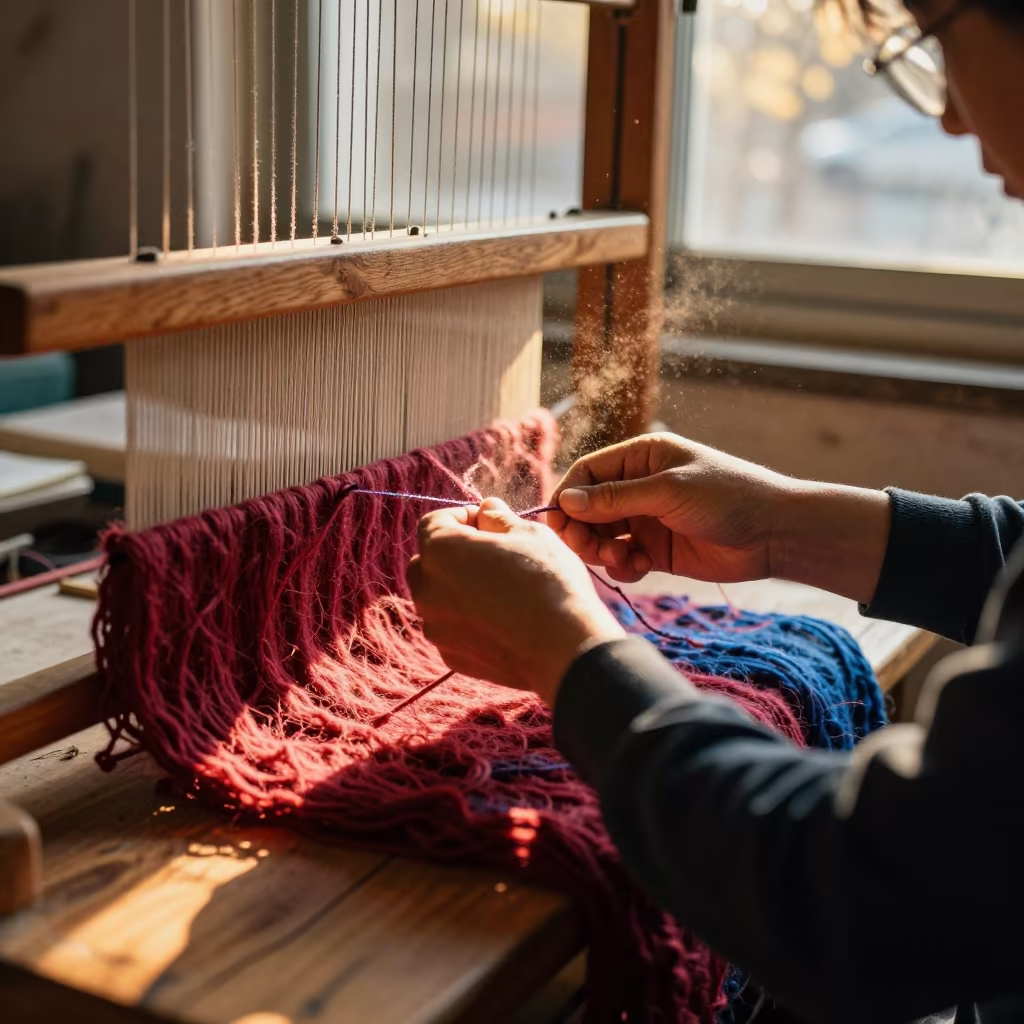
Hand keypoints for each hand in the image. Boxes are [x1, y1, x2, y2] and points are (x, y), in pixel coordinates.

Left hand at [407, 498, 625, 705]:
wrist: (567, 650)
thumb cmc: (549, 583)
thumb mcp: (530, 534)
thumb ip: (499, 518)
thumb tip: (487, 509)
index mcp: (440, 551)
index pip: (433, 521)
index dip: (462, 517)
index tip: (489, 523)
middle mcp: (426, 590)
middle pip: (429, 560)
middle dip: (454, 552)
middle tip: (493, 555)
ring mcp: (436, 627)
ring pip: (438, 596)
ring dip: (458, 587)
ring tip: (499, 590)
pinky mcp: (450, 656)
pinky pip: (451, 627)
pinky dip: (466, 619)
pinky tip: (501, 620)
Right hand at [548, 433, 890, 603]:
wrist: (775, 533)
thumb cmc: (727, 497)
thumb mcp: (667, 492)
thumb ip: (615, 499)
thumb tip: (565, 501)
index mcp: (641, 457)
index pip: (587, 473)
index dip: (567, 497)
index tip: (556, 524)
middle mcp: (639, 486)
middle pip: (588, 508)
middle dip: (582, 530)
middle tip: (588, 549)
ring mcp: (647, 519)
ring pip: (602, 536)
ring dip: (602, 551)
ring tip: (621, 559)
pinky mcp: (656, 550)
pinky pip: (623, 558)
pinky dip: (623, 566)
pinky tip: (640, 567)